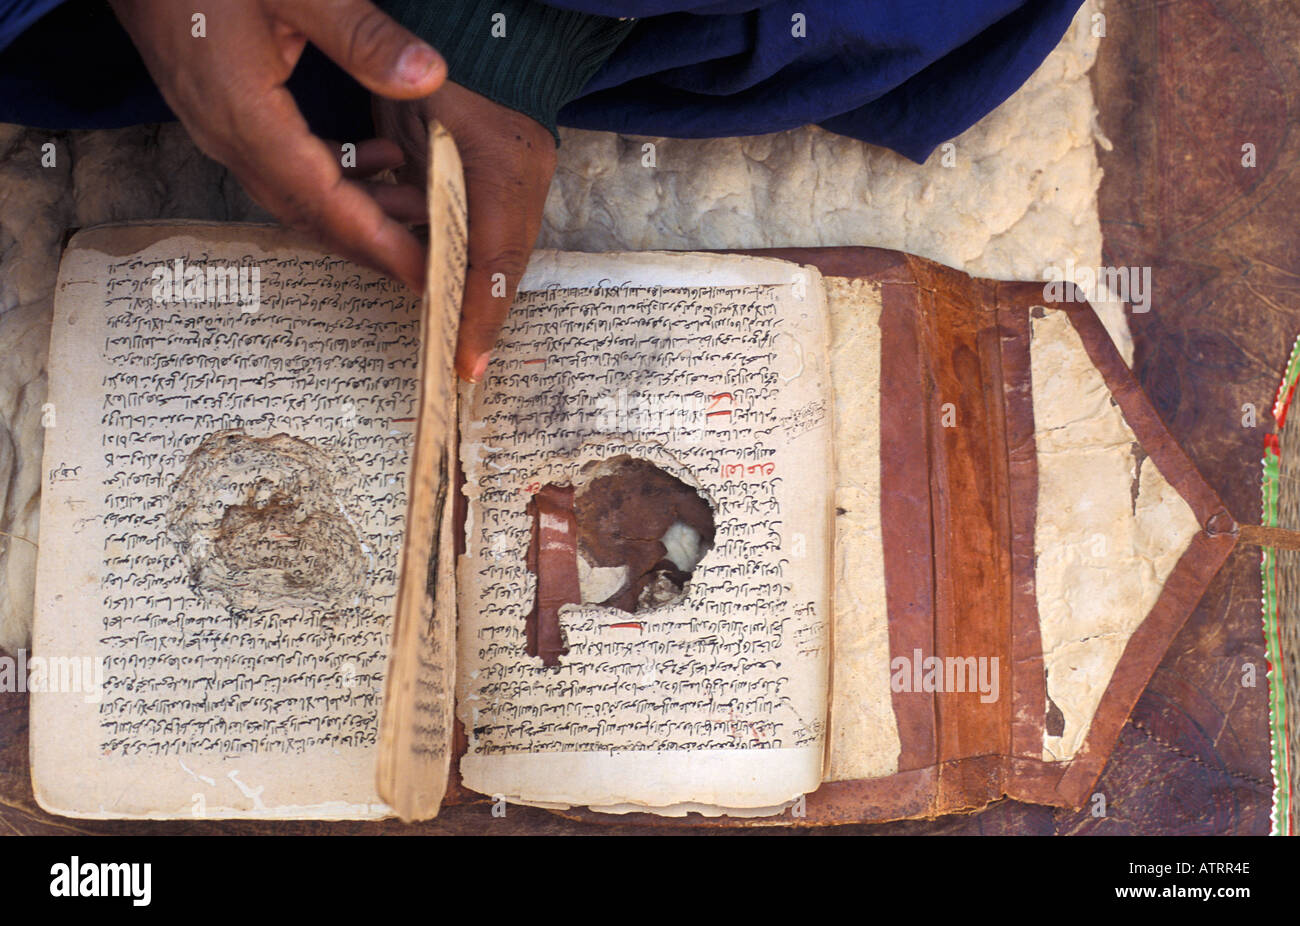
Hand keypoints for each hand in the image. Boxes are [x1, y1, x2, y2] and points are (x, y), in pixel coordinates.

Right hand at [108, 0, 445, 290]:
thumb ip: (360, 36)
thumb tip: (427, 77)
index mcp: (244, 114)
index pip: (323, 201)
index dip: (379, 242)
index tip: (422, 273)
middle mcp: (227, 134)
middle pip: (309, 214)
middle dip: (374, 245)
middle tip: (432, 268)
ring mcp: (220, 124)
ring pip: (298, 193)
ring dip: (358, 210)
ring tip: (420, 211)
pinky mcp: (224, 108)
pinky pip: (284, 162)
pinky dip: (335, 172)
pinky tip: (378, 158)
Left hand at [373, 82, 557, 381]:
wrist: (470, 33)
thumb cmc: (432, 73)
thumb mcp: (413, 125)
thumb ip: (418, 194)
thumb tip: (423, 272)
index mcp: (503, 169)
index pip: (494, 259)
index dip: (480, 315)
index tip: (467, 362)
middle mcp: (523, 180)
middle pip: (502, 266)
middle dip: (478, 314)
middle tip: (461, 361)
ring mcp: (524, 180)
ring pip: (494, 253)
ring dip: (471, 288)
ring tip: (456, 334)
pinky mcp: (512, 180)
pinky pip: (486, 232)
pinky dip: (465, 259)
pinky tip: (444, 281)